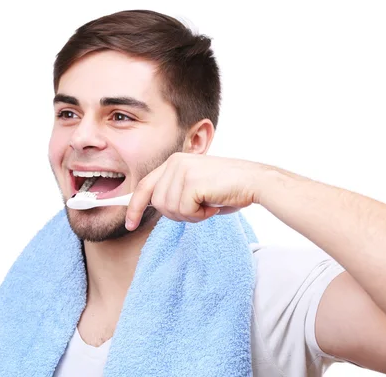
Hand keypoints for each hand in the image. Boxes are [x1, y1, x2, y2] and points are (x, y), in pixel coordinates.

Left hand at [125, 153, 264, 229]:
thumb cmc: (229, 188)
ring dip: (190, 215)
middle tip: (199, 210)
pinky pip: (184, 211)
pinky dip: (199, 215)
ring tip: (208, 205)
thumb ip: (175, 193)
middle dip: (177, 215)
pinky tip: (213, 205)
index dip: (134, 207)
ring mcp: (182, 170)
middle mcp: (174, 162)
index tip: (129, 223)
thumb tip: (156, 206)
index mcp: (174, 162)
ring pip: (170, 209)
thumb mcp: (196, 187)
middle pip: (158, 203)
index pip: (145, 186)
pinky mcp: (191, 181)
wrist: (255, 182)